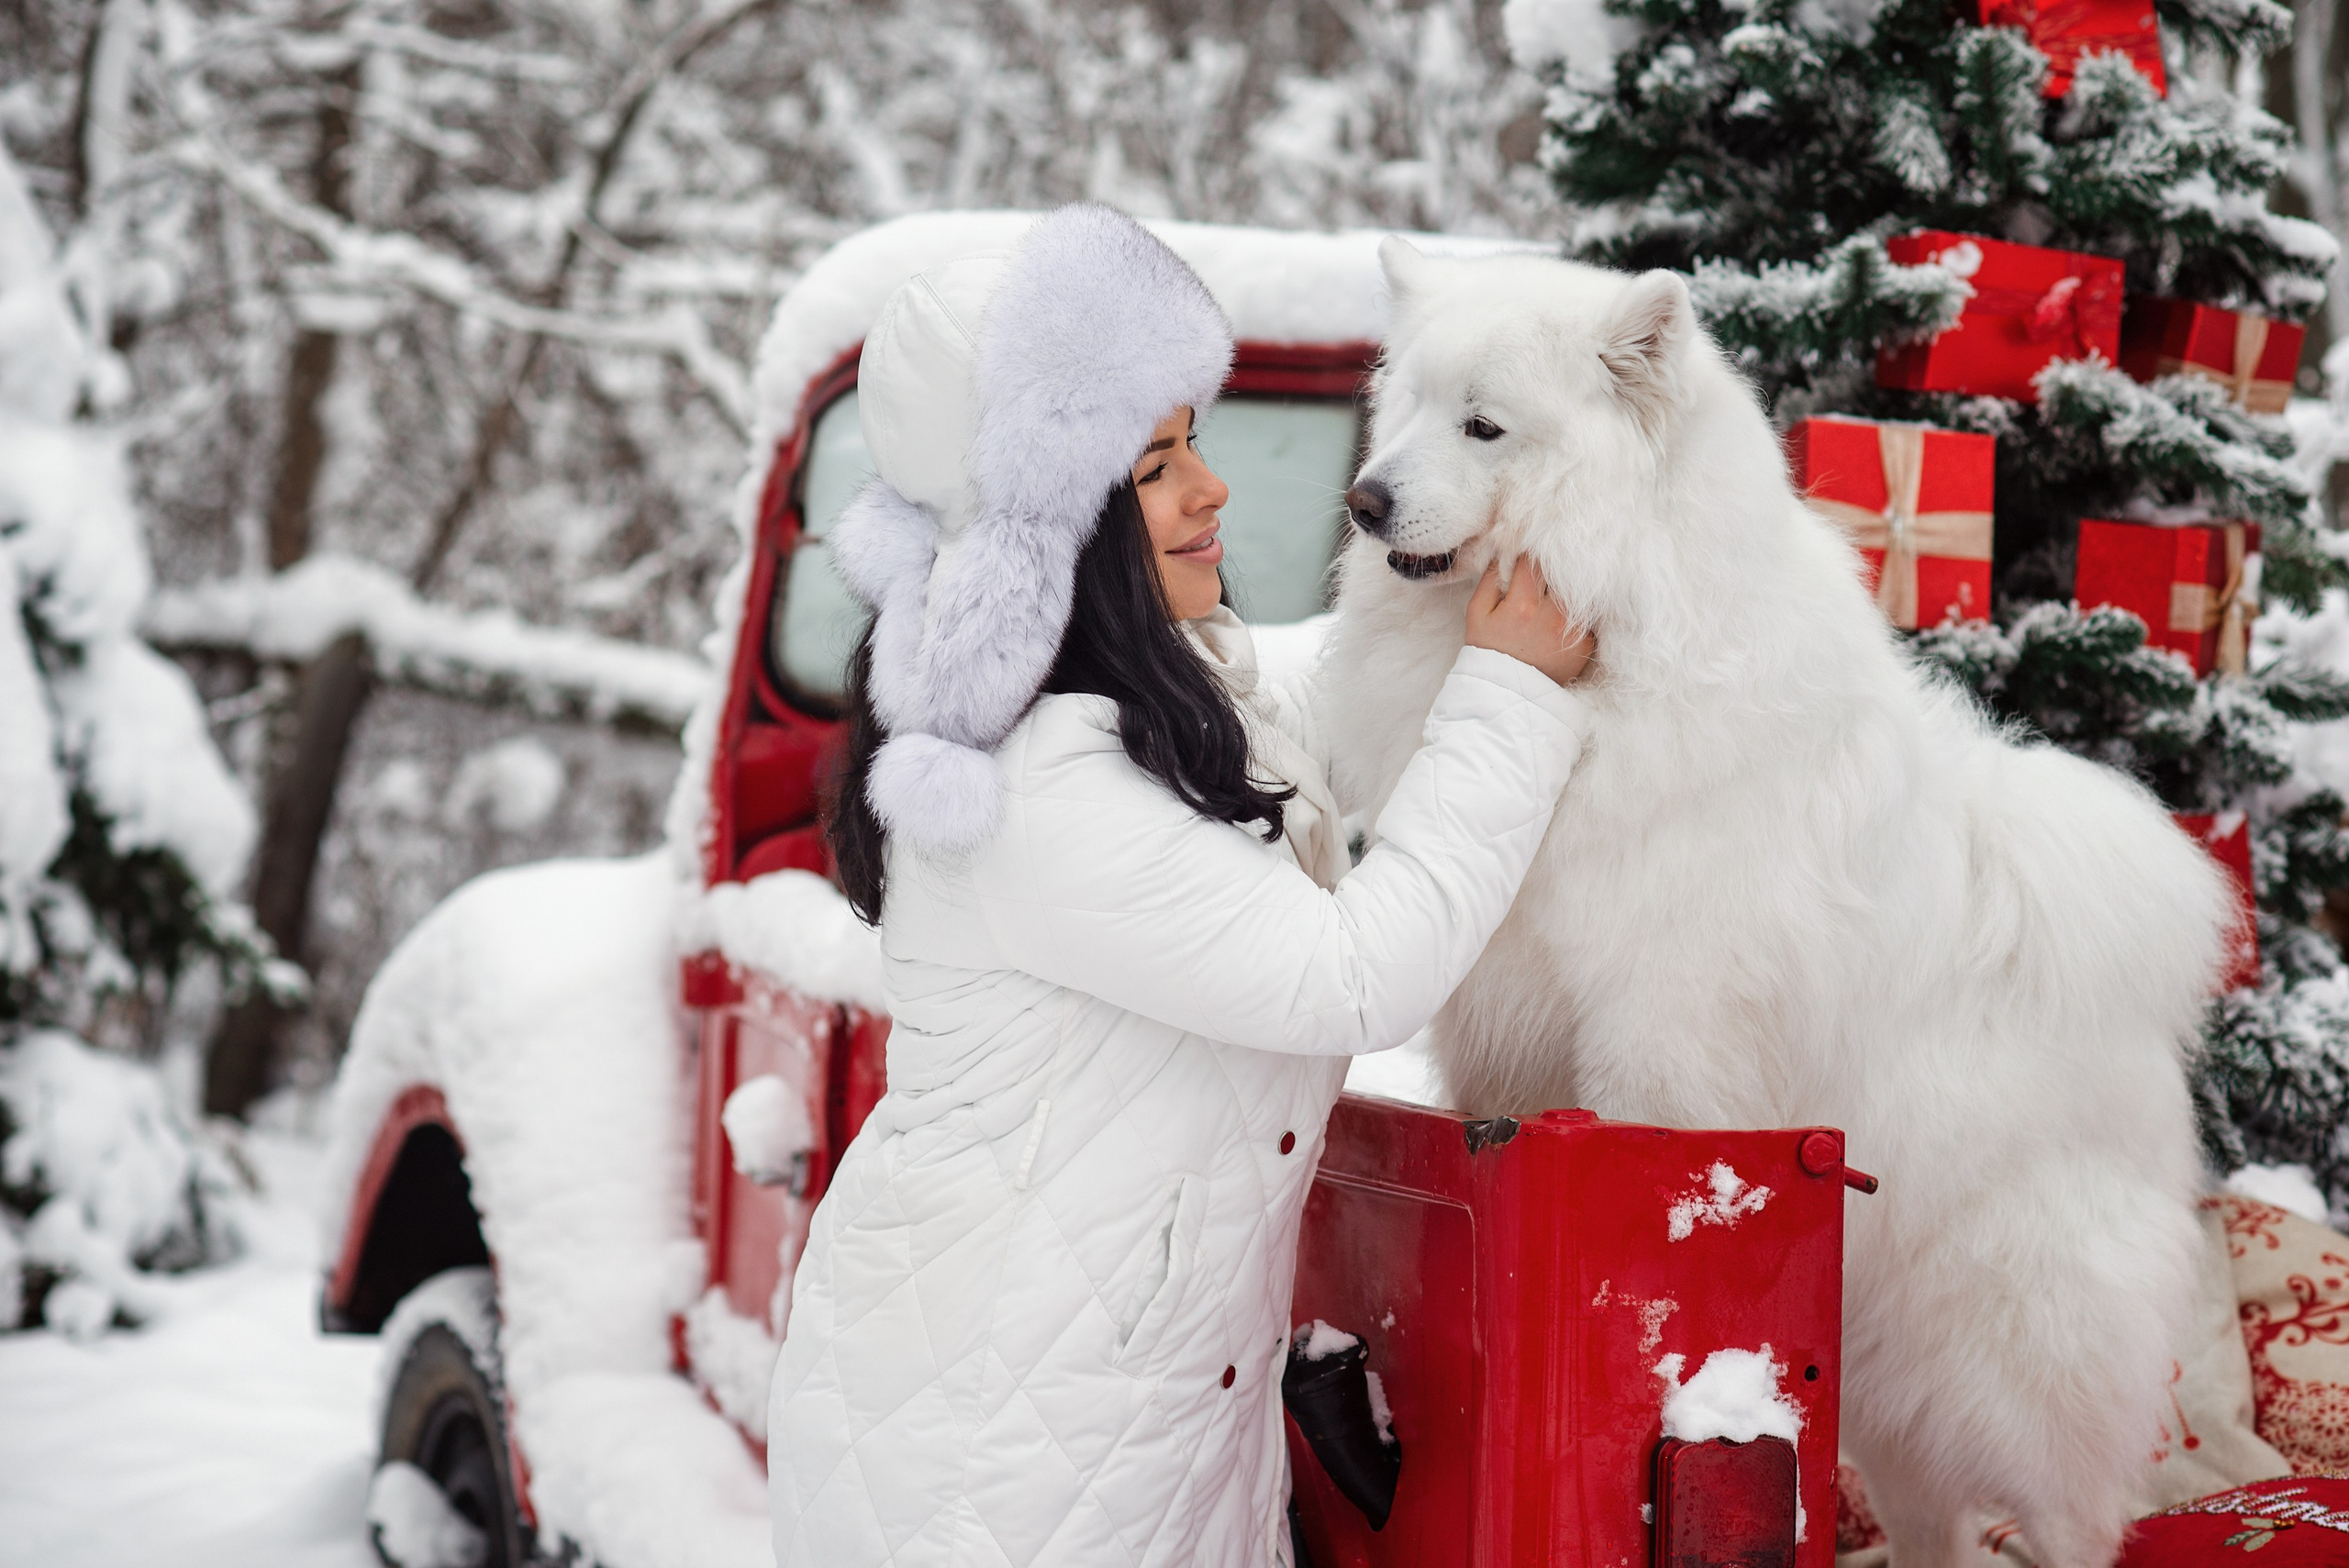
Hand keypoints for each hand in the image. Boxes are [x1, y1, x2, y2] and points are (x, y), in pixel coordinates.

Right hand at [1463, 557, 1594, 686]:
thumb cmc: (1489, 652)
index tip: (1523, 562)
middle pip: (1559, 573)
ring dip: (1564, 590)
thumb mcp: (1477, 614)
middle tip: (1539, 578)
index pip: (1533, 562)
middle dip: (1549, 570)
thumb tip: (1503, 552)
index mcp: (1523, 605)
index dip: (1527, 557)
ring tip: (1550, 598)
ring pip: (1576, 592)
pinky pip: (1585, 616)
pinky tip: (1559, 620)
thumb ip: (1489, 579)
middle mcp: (1552, 615)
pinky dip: (1574, 613)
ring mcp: (1573, 631)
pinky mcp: (1586, 644)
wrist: (1509, 694)